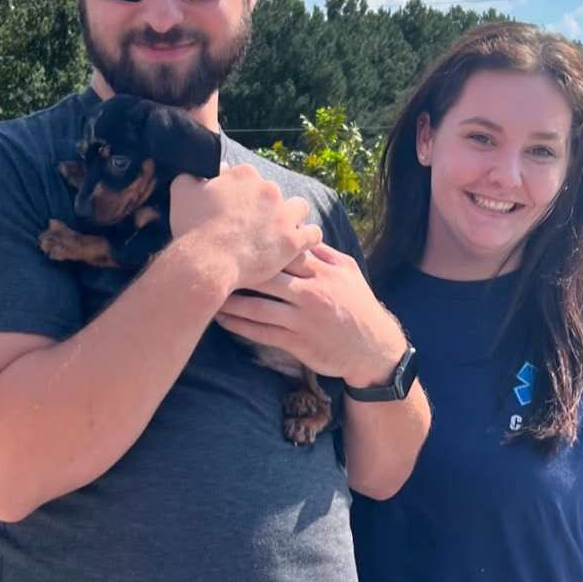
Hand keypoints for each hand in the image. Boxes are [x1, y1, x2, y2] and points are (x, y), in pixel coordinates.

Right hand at [169, 165, 320, 293]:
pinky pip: (313, 234)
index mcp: (244, 174)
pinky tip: (298, 245)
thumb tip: (202, 172)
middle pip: (273, 193)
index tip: (235, 210)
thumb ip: (191, 176)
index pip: (249, 178)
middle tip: (253, 227)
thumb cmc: (192, 229)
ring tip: (280, 233)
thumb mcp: (181, 193)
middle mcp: (268, 188)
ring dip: (292, 217)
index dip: (242, 194)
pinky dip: (307, 238)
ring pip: (299, 208)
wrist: (207, 262)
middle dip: (265, 207)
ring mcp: (283, 214)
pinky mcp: (293, 240)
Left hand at [213, 242, 406, 383]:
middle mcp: (310, 293)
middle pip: (266, 277)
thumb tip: (298, 232)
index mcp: (322, 272)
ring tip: (209, 294)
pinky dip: (239, 327)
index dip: (257, 246)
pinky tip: (222, 320)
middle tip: (210, 263)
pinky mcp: (297, 343)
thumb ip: (323, 252)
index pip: (284, 253)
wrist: (373, 349)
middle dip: (238, 271)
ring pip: (258, 308)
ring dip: (231, 302)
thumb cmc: (358, 306)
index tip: (232, 238)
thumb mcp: (348, 272)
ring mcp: (302, 320)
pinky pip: (262, 333)